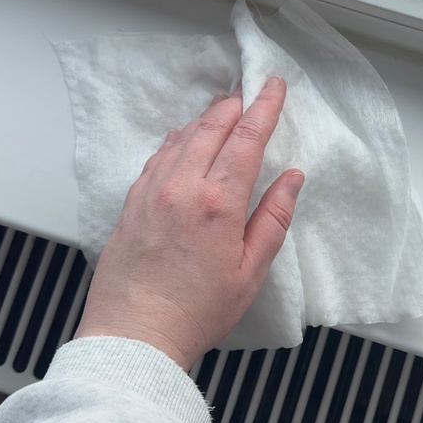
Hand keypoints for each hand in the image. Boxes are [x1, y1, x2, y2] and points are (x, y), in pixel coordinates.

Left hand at [74, 77, 303, 368]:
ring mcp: (151, 192)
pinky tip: (184, 140)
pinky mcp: (131, 203)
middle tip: (250, 92)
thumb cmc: (194, 312)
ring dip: (206, 118)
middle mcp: (181, 187)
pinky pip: (158, 156)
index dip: (264, 106)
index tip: (273, 86)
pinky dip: (178, 140)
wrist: (134, 337)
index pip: (246, 137)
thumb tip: (291, 179)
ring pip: (182, 137)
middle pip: (212, 126)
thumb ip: (273, 219)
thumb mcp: (250, 272)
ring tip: (223, 110)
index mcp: (217, 202)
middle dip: (234, 104)